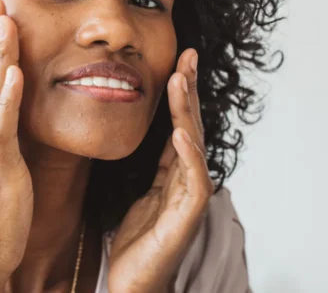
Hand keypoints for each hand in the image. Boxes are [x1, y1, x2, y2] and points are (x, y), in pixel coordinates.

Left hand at [108, 48, 213, 292]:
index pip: (181, 124)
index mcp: (176, 174)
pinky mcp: (187, 217)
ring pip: (193, 146)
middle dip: (189, 91)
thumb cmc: (139, 245)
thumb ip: (156, 168)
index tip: (180, 60)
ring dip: (187, 112)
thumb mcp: (144, 195)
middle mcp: (188, 181)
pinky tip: (181, 134)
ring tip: (181, 81)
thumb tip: (162, 136)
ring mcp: (190, 198)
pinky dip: (188, 155)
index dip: (182, 94)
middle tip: (188, 56)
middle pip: (191, 127)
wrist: (134, 285)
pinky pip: (192, 181)